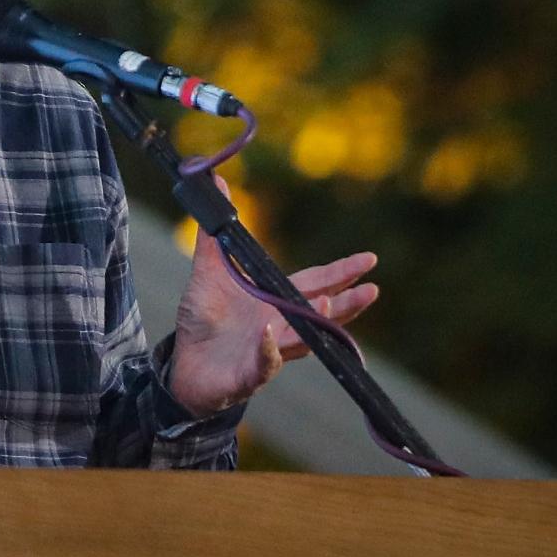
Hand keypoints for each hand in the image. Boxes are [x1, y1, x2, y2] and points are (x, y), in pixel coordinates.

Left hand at [167, 178, 377, 417]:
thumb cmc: (204, 319)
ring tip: (330, 305)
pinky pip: (262, 363)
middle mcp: (279, 326)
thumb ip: (214, 233)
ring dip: (315, 323)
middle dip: (346, 302)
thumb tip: (215, 181)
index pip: (313, 284)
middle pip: (318, 313)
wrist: (184, 365)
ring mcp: (267, 352)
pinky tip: (269, 335)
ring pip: (299, 339)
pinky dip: (268, 351)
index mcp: (274, 301)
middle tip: (372, 289)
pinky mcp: (246, 375)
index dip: (340, 273)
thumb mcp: (209, 272)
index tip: (369, 260)